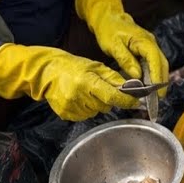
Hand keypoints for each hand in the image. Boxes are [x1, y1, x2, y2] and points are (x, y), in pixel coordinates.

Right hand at [0, 43, 140, 120]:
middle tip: (100, 88)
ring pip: (95, 112)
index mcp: (88, 81)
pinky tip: (79, 98)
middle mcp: (79, 96)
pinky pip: (84, 116)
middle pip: (105, 106)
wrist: (47, 72)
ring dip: (96, 104)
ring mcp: (72, 107)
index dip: (126, 100)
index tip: (136, 102)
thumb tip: (131, 87)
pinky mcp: (66, 114)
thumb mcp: (95, 66)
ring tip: (87, 92)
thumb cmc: (73, 66)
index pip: (112, 96)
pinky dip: (86, 109)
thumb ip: (113, 77)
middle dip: (108, 99)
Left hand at [74, 0, 168, 90]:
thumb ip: (126, 60)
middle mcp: (151, 43)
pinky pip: (152, 63)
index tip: (158, 90)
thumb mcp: (113, 45)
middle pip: (162, 63)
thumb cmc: (109, 30)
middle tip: (159, 98)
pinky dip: (152, 74)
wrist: (108, 17)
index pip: (155, 59)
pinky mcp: (146, 50)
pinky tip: (148, 85)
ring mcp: (149, 46)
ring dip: (158, 79)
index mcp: (144, 40)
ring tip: (154, 95)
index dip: (158, 76)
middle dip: (162, 81)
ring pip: (159, 64)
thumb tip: (137, 76)